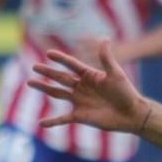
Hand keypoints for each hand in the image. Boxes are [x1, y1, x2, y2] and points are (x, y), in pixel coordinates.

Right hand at [26, 42, 149, 132]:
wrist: (131, 114)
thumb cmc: (126, 92)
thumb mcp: (115, 73)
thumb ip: (106, 58)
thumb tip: (104, 38)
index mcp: (89, 75)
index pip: (71, 65)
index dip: (61, 59)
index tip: (49, 53)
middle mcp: (82, 87)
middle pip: (61, 78)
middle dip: (47, 72)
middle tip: (34, 66)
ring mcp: (79, 101)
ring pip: (57, 93)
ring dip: (44, 88)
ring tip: (30, 82)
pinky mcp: (80, 116)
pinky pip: (63, 118)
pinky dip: (52, 121)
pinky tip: (41, 123)